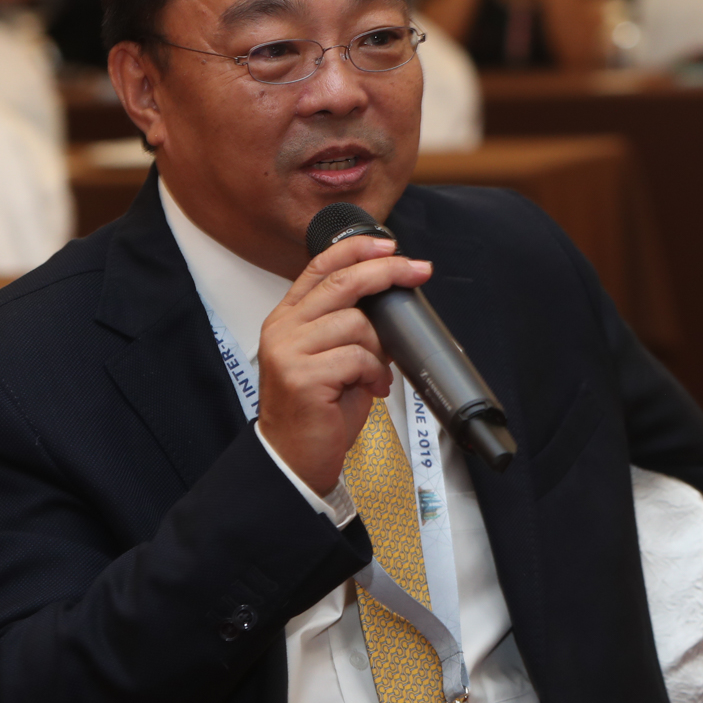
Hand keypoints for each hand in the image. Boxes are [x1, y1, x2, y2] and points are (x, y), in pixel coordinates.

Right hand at [256, 234, 432, 494]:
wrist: (294, 457)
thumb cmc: (318, 409)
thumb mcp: (333, 357)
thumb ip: (350, 327)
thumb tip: (391, 302)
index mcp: (289, 318)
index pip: (321, 266)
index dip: (358, 249)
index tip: (391, 245)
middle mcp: (284, 328)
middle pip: (343, 282)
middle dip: (388, 272)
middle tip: (418, 271)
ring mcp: (290, 352)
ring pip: (357, 324)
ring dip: (379, 349)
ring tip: (374, 373)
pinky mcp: (303, 377)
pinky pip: (358, 358)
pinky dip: (374, 374)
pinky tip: (370, 389)